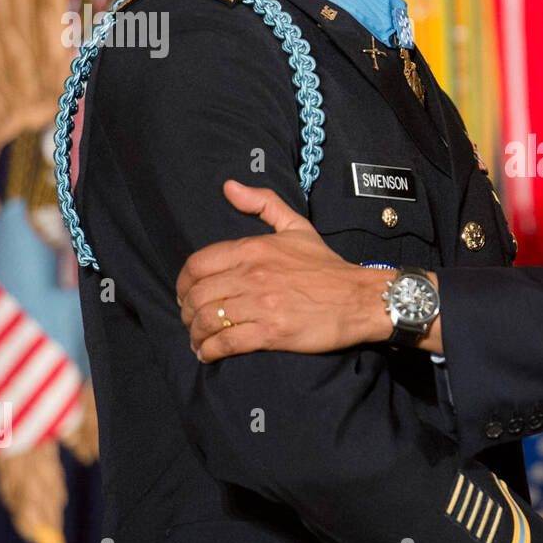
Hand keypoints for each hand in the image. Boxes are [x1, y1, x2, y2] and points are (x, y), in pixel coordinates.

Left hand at [176, 180, 429, 360]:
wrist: (359, 298)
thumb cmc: (327, 266)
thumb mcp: (297, 227)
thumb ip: (263, 203)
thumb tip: (229, 187)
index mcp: (253, 249)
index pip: (197, 264)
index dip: (183, 283)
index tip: (185, 294)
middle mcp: (252, 274)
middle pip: (198, 295)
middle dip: (186, 313)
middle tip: (191, 322)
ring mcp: (260, 304)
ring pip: (208, 320)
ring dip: (196, 334)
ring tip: (198, 341)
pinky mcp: (271, 332)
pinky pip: (227, 342)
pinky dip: (211, 351)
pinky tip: (209, 354)